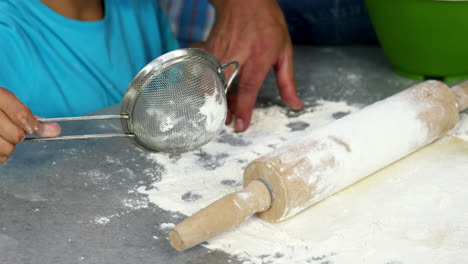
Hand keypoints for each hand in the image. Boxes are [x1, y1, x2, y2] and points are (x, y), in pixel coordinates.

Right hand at [0, 87, 60, 162]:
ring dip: (8, 148)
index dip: (32, 125)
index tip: (33, 128)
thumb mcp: (6, 104)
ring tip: (1, 138)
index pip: (20, 114)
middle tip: (11, 131)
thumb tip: (56, 130)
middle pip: (16, 134)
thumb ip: (29, 117)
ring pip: (6, 148)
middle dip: (18, 136)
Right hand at [207, 0, 302, 131]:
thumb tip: (295, 104)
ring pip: (212, 81)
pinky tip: (215, 93)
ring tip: (223, 109)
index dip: (243, 109)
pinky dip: (209, 85)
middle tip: (228, 120)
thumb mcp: (285, 50)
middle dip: (225, 108)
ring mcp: (219, 51)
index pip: (248, 87)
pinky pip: (205, 72)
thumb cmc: (267, 22)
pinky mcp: (208, 49)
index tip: (240, 126)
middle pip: (225, 87)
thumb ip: (288, 81)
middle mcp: (237, 54)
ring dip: (217, 98)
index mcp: (259, 55)